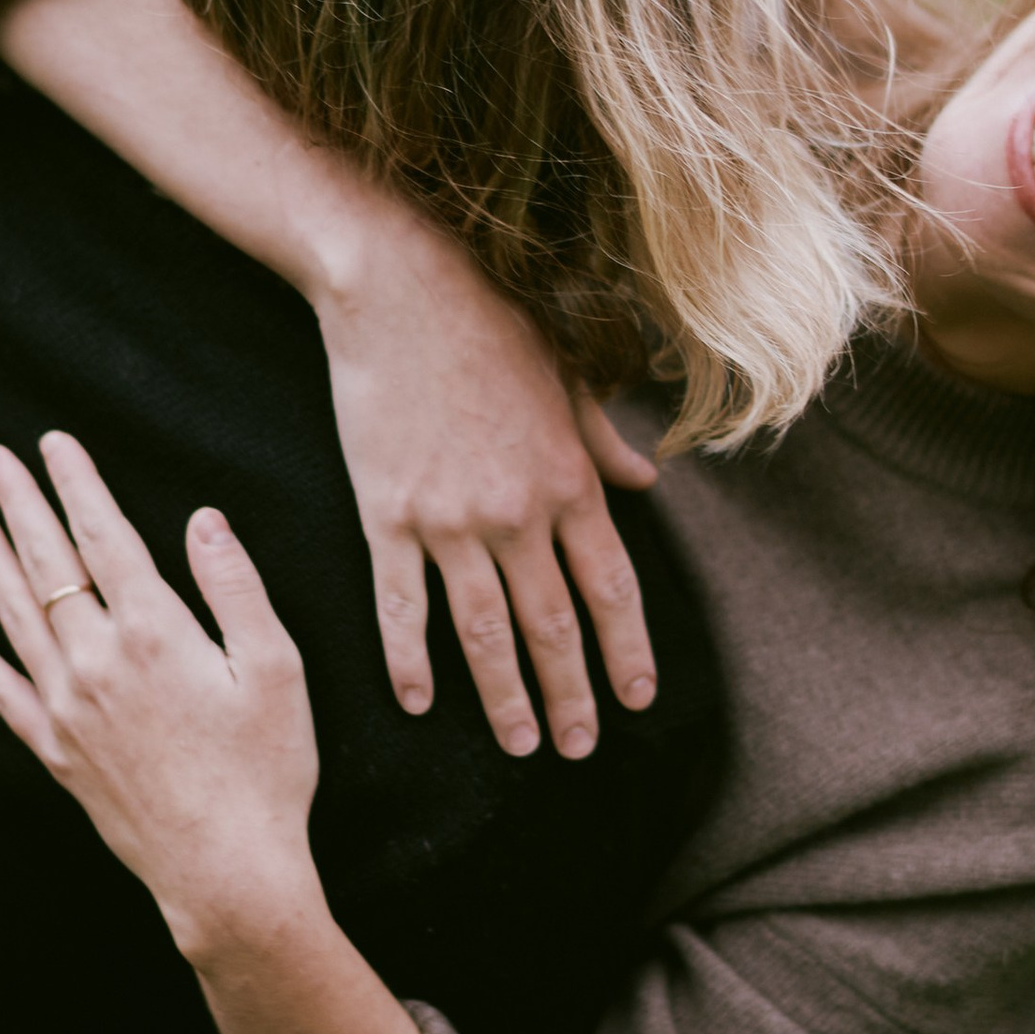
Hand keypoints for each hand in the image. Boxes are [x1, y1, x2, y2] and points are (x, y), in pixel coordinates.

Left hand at [0, 433, 320, 962]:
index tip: (54, 443)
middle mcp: (97, 663)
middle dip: (18, 503)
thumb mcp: (276, 669)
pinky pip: (1, 692)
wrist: (226, 870)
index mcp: (155, 634)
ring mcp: (67, 709)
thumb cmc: (266, 771)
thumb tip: (202, 519)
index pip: (104, 537)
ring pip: (14, 614)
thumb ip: (235, 587)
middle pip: (47, 564)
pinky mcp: (55, 752)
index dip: (77, 483)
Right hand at [314, 221, 659, 763]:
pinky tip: (418, 702)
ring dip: (504, 697)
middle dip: (570, 696)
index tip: (637, 700)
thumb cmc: (491, 320)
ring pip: (485, 633)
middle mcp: (518, 512)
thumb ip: (603, 443)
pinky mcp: (388, 515)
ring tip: (520, 745)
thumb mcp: (569, 376)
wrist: (400, 286)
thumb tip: (645, 484)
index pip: (611, 589)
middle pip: (552, 627)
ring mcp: (450, 520)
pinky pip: (401, 606)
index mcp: (570, 479)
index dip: (627, 651)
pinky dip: (408, 660)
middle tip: (578, 748)